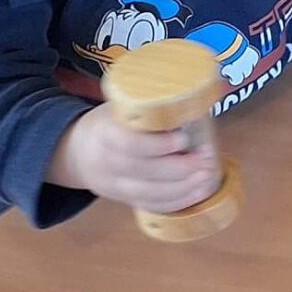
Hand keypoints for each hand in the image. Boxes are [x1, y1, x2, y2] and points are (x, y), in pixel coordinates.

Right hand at [52, 103, 221, 212]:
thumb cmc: (110, 122)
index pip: (128, 144)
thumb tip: (216, 85)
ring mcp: (114, 186)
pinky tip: (199, 191)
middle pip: (142, 172)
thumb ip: (153, 105)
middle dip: (179, 169)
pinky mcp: (125, 200)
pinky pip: (152, 206)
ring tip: (207, 175)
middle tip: (205, 158)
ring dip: (183, 188)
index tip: (183, 138)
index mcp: (103, 134)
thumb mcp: (120, 107)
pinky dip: (178, 202)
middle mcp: (106, 164)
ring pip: (149, 194)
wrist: (75, 151)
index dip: (158, 145)